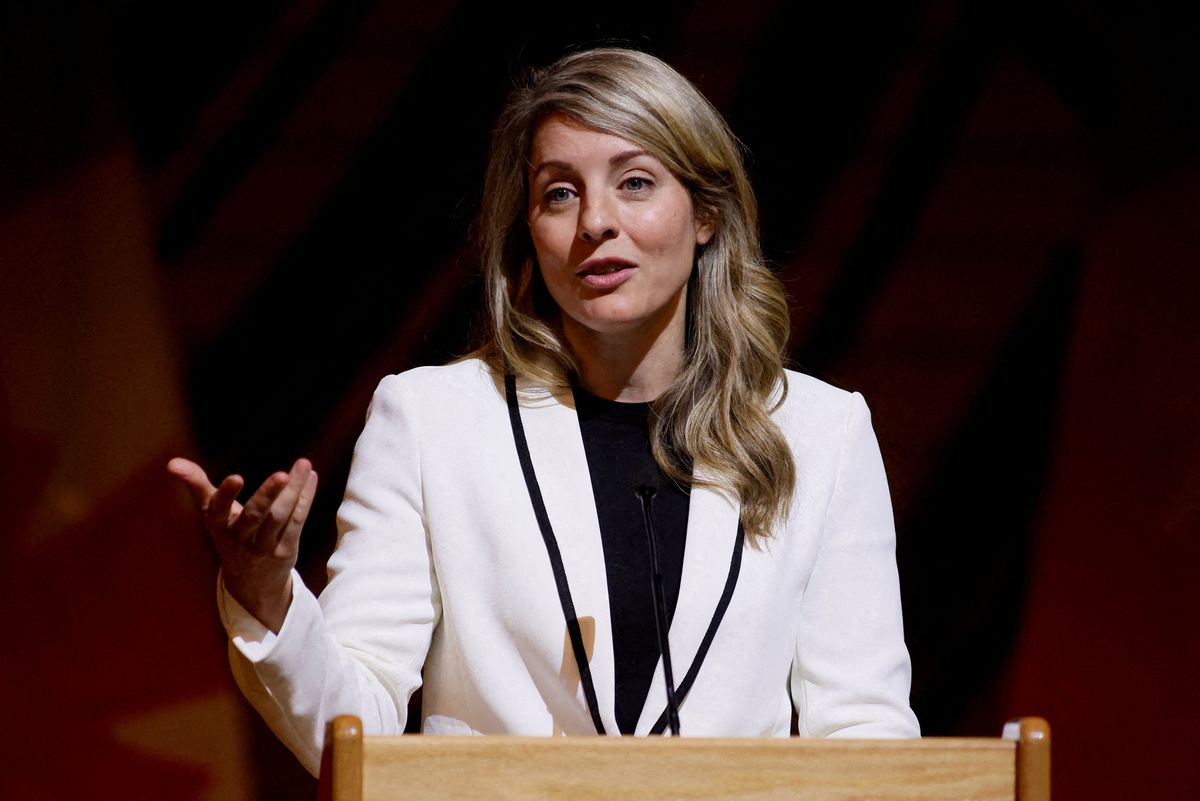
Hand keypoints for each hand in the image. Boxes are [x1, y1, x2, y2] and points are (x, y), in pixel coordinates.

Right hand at [168, 456, 317, 632]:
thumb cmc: (230, 534)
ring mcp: (264, 548)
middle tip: (282, 474)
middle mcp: (239, 539)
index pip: (218, 510)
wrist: (251, 582)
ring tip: (303, 465)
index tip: (236, 477)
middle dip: (267, 495)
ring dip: (294, 491)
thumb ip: (197, 485)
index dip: (226, 494)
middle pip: (254, 517)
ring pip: (280, 517)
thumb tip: (172, 463)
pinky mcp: (285, 551)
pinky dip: (305, 499)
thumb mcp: (212, 513)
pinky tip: (310, 478)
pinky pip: (297, 522)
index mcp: (218, 526)